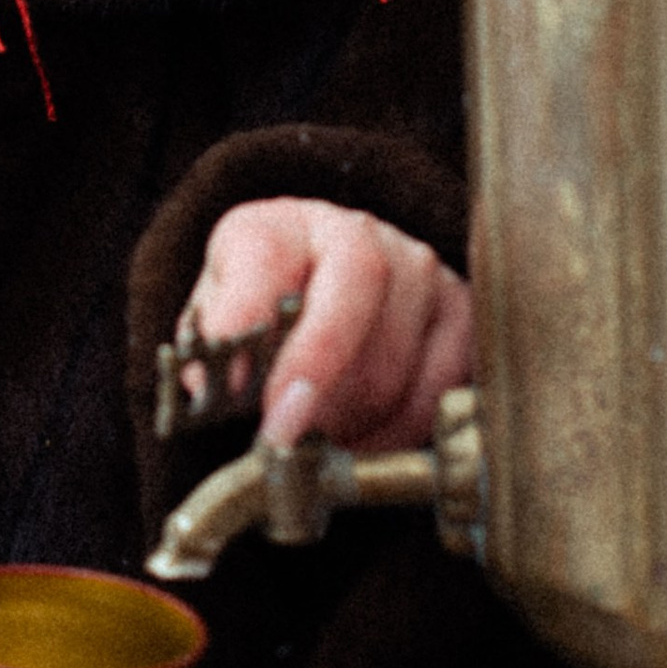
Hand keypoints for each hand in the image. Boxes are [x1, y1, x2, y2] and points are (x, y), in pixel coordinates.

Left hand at [183, 197, 471, 455]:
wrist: (326, 286)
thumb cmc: (267, 308)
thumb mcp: (218, 313)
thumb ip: (209, 343)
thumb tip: (207, 385)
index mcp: (281, 226)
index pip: (267, 259)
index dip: (251, 323)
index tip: (234, 388)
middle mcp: (358, 234)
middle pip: (347, 306)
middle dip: (314, 384)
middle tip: (284, 439)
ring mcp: (417, 271)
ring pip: (390, 364)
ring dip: (348, 420)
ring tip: (317, 438)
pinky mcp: (459, 314)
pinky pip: (435, 390)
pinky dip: (395, 433)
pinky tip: (362, 440)